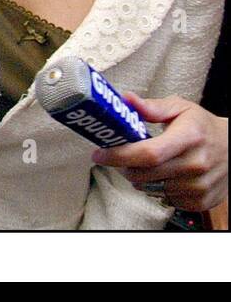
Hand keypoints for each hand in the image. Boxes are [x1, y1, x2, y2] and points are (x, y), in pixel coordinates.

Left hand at [92, 94, 227, 211]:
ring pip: (151, 189)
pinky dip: (157, 188)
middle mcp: (196, 165)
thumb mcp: (181, 108)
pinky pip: (165, 199)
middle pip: (144, 174)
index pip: (148, 154)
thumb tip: (126, 100)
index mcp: (189, 138)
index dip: (119, 155)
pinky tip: (165, 175)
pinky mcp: (201, 202)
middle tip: (119, 156)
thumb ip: (152, 107)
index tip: (99, 154)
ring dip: (139, 178)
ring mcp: (199, 187)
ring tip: (146, 163)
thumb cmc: (203, 127)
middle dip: (123, 166)